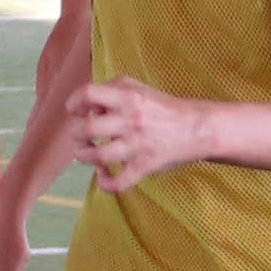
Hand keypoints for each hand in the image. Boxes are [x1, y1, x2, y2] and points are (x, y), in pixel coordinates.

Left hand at [75, 76, 208, 192]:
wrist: (197, 128)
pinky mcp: (145, 166)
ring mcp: (137, 145)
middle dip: (76, 134)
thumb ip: (111, 90)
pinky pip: (118, 182)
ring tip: (86, 154)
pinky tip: (103, 175)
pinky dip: (105, 183)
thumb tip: (87, 106)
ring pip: (97, 156)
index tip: (75, 110)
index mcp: (128, 97)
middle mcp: (131, 120)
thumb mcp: (138, 88)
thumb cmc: (163, 108)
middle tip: (81, 136)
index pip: (87, 94)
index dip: (73, 103)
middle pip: (87, 129)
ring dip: (83, 156)